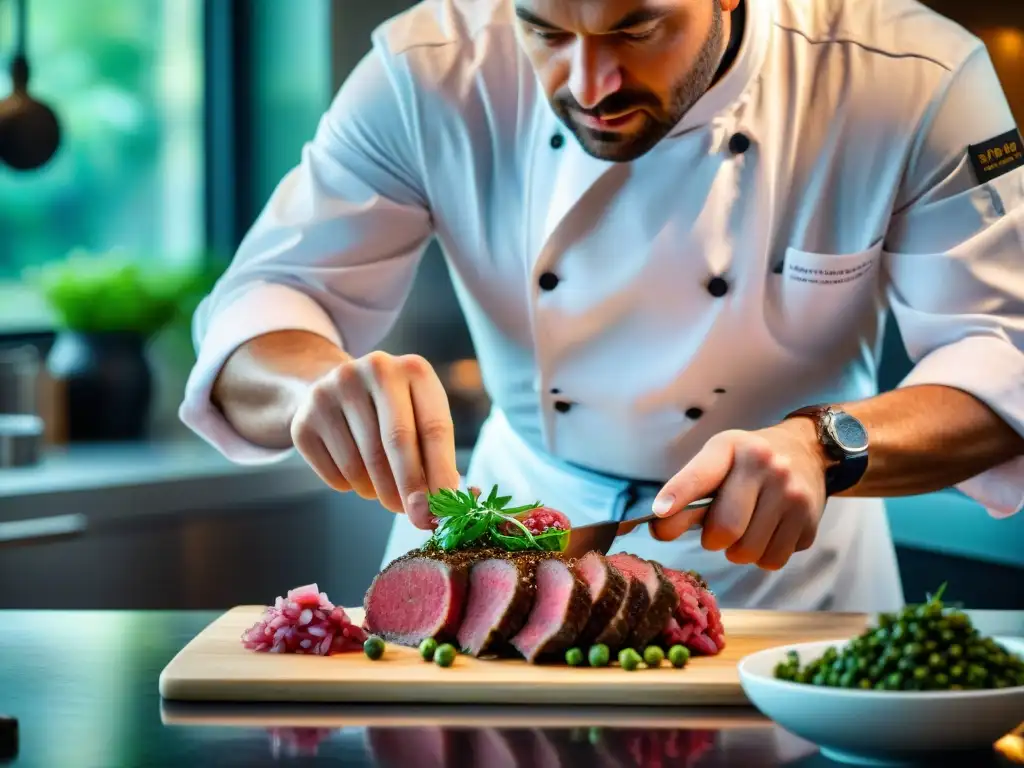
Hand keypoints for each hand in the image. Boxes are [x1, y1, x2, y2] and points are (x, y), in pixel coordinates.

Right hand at [289, 351, 459, 529]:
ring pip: (363, 464)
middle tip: (417, 517)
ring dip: (379, 492)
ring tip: (385, 490)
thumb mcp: (422, 418)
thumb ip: (437, 458)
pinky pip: (335, 473)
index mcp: (414, 369)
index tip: (444, 507)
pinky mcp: (304, 418)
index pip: (433, 428)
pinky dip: (352, 487)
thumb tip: (445, 501)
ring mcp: (333, 391)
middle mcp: (374, 370)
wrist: (336, 390)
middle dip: (410, 488)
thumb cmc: (394, 412)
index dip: (441, 473)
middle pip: (396, 442)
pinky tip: (357, 475)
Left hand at [649, 420, 829, 570]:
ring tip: (744, 529)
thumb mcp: (718, 458)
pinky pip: (773, 560)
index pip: (699, 476)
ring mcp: (793, 494)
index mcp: (732, 448)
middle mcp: (767, 467)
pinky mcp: (810, 520)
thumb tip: (659, 526)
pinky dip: (763, 556)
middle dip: (712, 538)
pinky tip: (767, 533)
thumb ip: (688, 489)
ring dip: (737, 550)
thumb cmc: (748, 460)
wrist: (808, 452)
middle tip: (716, 530)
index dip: (677, 497)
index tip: (660, 514)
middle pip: (725, 529)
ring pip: (748, 552)